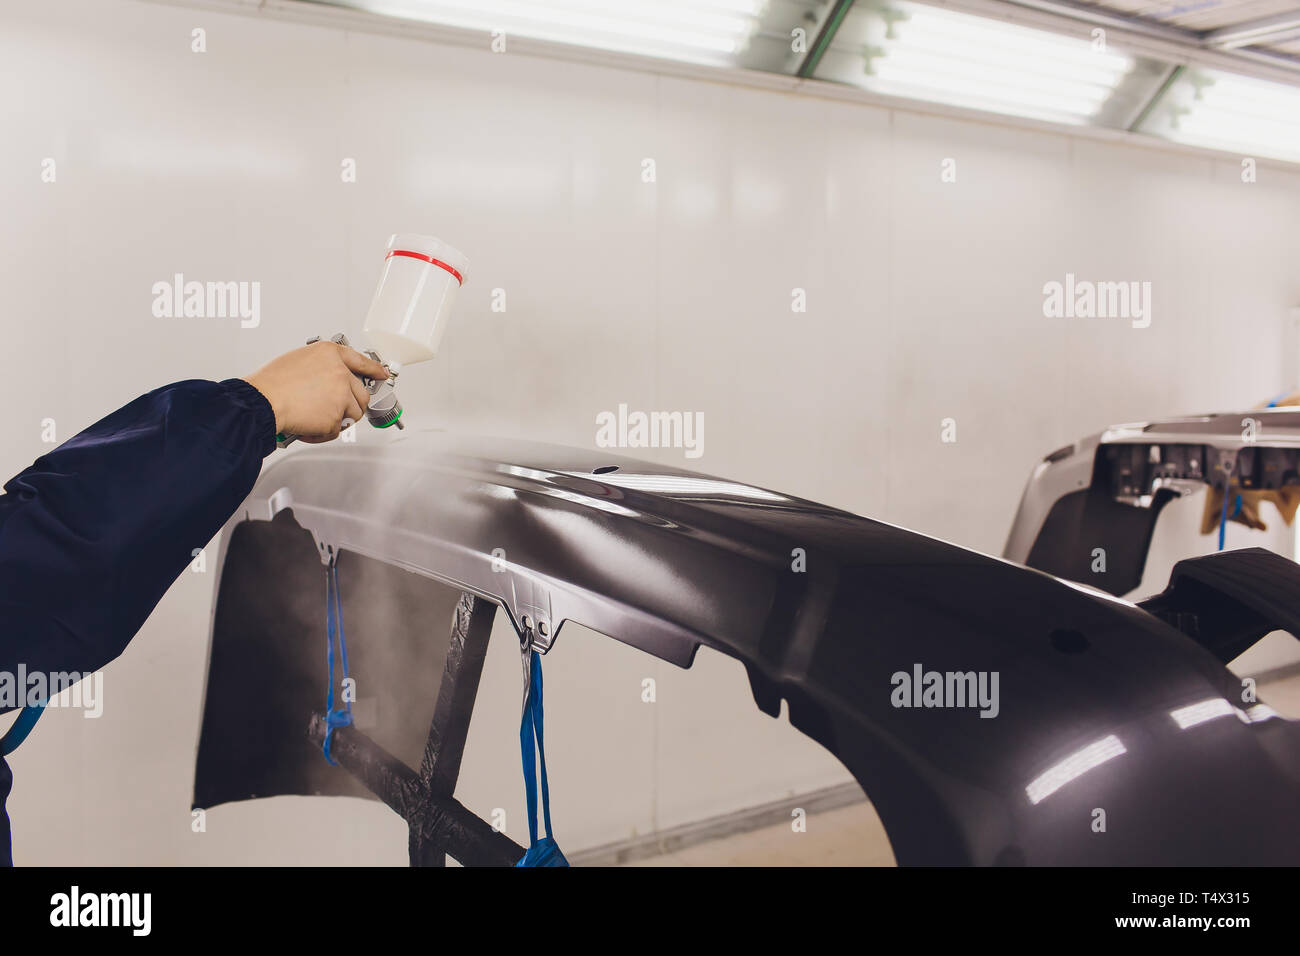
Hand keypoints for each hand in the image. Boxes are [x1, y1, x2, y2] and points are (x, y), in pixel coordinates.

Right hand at [242, 342, 388, 442]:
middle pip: (361, 394)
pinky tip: (307, 426)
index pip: (360, 360)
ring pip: (353, 414)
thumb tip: (328, 380)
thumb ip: (320, 367)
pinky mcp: (336, 417)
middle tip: (334, 409)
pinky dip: (323, 433)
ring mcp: (341, 396)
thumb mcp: (298, 359)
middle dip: (351, 404)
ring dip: (338, 419)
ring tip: (315, 417)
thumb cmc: (272, 382)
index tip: (381, 374)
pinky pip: (337, 430)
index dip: (374, 369)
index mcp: (330, 353)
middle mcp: (340, 373)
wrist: (263, 401)